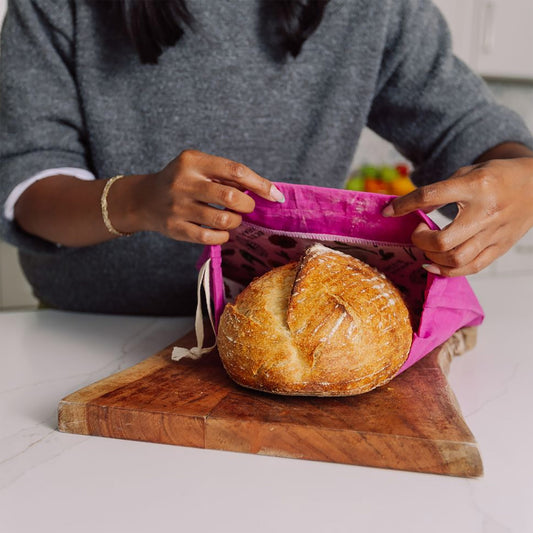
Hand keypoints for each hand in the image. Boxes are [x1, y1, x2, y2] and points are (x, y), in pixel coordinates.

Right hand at [132, 149, 284, 244]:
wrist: (144, 199)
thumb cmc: (183, 181)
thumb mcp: (199, 167)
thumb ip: (227, 175)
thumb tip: (267, 190)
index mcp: (193, 161)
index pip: (235, 170)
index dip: (260, 184)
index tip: (276, 196)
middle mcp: (183, 182)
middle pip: (230, 196)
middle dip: (247, 206)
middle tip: (247, 208)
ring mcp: (177, 206)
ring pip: (222, 219)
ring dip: (236, 221)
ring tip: (233, 219)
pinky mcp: (174, 227)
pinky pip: (210, 237)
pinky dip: (223, 236)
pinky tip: (222, 232)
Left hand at [382, 157, 532, 275]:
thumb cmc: (497, 176)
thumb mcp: (467, 172)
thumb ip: (440, 191)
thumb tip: (413, 210)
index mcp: (475, 186)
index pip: (431, 196)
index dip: (404, 205)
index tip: (388, 212)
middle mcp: (485, 212)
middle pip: (442, 240)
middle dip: (420, 240)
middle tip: (417, 232)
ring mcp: (494, 233)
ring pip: (455, 259)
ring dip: (431, 256)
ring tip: (427, 246)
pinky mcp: (499, 248)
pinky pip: (471, 268)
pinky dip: (447, 271)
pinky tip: (434, 264)